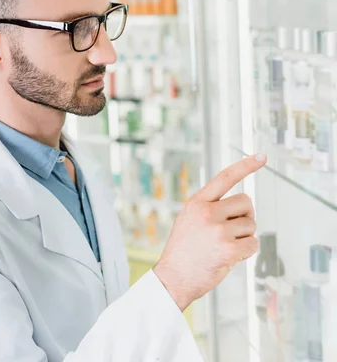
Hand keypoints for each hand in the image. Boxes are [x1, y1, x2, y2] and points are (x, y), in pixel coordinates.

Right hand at [153, 154, 266, 310]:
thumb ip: (208, 207)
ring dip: (245, 236)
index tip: (261, 156)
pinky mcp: (229, 249)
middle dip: (246, 216)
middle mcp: (208, 212)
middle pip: (246, 202)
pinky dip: (247, 252)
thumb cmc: (183, 250)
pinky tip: (231, 257)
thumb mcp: (188, 218)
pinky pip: (253, 244)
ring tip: (226, 246)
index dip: (245, 166)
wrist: (173, 278)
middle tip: (234, 229)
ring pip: (251, 225)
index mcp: (197, 202)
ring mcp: (219, 231)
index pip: (225, 177)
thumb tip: (239, 203)